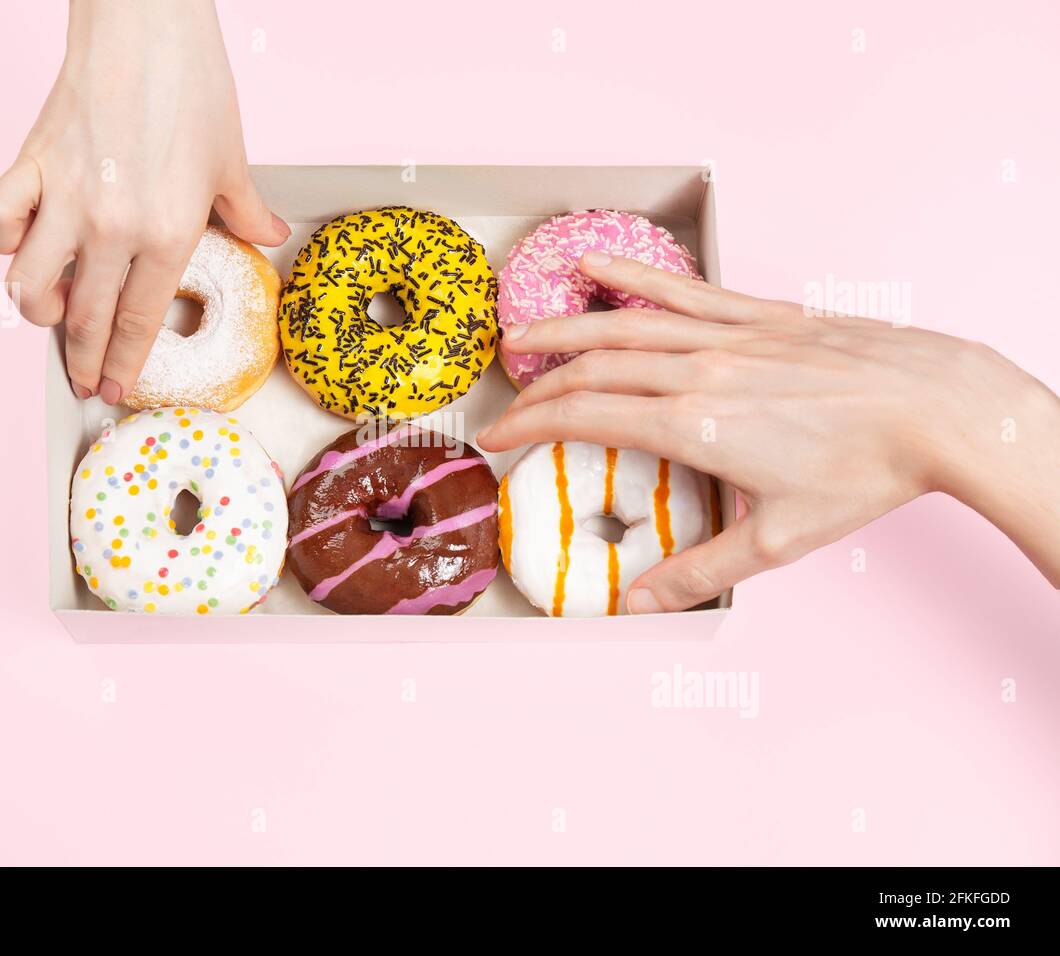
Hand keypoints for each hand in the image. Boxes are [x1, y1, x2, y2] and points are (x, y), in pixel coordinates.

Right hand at [0, 0, 287, 403]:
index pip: (137, 321)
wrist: (145, 25)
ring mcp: (65, 197)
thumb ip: (247, 210)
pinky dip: (2, 241)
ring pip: (28, 282)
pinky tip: (21, 244)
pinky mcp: (31, 163)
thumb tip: (269, 234)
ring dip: (36, 309)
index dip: (122, 364)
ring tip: (51, 312)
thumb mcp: (233, 159)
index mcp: (168, 233)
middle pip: (83, 317)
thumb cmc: (193, 87)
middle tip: (81, 380)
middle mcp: (112, 227)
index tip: (112, 389)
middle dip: (80, 360)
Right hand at [478, 252, 1059, 611]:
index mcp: (693, 424)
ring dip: (565, 328)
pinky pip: (683, 289)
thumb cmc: (865, 472)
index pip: (584, 417)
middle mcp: (699, 370)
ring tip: (522, 336)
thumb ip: (698, 571)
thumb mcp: (777, 539)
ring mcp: (729, 335)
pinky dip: (634, 278)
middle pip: (592, 368)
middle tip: (502, 404)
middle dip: (536, 387)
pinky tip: (599, 266)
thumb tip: (638, 605)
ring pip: (624, 323)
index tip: (496, 436)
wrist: (938, 407)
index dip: (529, 426)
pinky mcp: (761, 314)